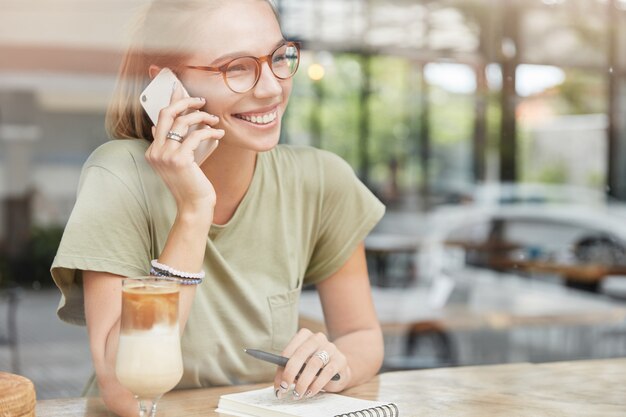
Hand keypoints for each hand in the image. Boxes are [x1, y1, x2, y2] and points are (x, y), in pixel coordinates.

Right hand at [145, 83, 224, 212]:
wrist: (194, 206)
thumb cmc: (192, 184)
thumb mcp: (182, 161)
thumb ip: (178, 143)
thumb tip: (180, 121)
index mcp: (152, 151)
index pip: (160, 119)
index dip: (172, 102)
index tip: (180, 89)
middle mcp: (155, 152)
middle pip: (167, 113)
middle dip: (185, 101)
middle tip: (201, 100)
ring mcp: (166, 156)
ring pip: (183, 122)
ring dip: (202, 117)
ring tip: (215, 121)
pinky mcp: (179, 159)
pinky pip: (196, 136)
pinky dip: (210, 132)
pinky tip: (219, 134)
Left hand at [273, 328, 349, 399]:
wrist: (339, 368)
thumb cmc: (315, 367)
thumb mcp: (301, 366)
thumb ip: (291, 370)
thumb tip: (280, 383)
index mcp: (304, 336)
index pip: (289, 351)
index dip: (281, 369)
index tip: (278, 385)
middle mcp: (317, 338)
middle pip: (300, 354)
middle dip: (290, 374)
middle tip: (284, 389)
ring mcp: (330, 348)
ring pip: (314, 364)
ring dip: (303, 382)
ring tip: (298, 394)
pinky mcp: (340, 360)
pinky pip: (326, 372)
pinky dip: (316, 384)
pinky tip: (310, 392)